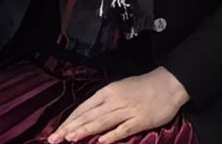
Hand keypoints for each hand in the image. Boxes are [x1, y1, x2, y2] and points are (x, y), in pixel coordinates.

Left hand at [46, 67, 188, 142]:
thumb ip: (104, 103)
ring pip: (102, 122)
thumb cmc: (141, 87)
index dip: (70, 120)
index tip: (57, 130)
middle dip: (70, 128)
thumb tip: (87, 115)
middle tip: (54, 138)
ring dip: (85, 130)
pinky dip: (112, 135)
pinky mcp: (140, 120)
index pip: (83, 108)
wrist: (167, 84)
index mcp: (106, 92)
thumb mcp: (118, 90)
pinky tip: (101, 141)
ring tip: (70, 138)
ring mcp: (127, 111)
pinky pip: (124, 129)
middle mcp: (114, 101)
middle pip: (88, 116)